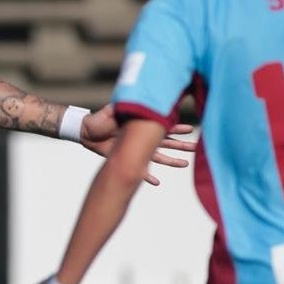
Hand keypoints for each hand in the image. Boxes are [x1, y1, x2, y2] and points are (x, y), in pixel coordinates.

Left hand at [79, 105, 195, 185]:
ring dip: (171, 161)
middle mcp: (142, 138)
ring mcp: (136, 149)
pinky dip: (148, 176)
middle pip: (166, 142)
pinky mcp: (127, 158)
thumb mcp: (112, 110)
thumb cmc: (100, 119)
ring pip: (159, 156)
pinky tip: (158, 182)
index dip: (177, 128)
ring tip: (185, 164)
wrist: (87, 132)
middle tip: (196, 148)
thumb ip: (123, 107)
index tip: (191, 129)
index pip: (163, 127)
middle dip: (181, 145)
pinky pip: (140, 170)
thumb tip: (132, 100)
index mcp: (141, 126)